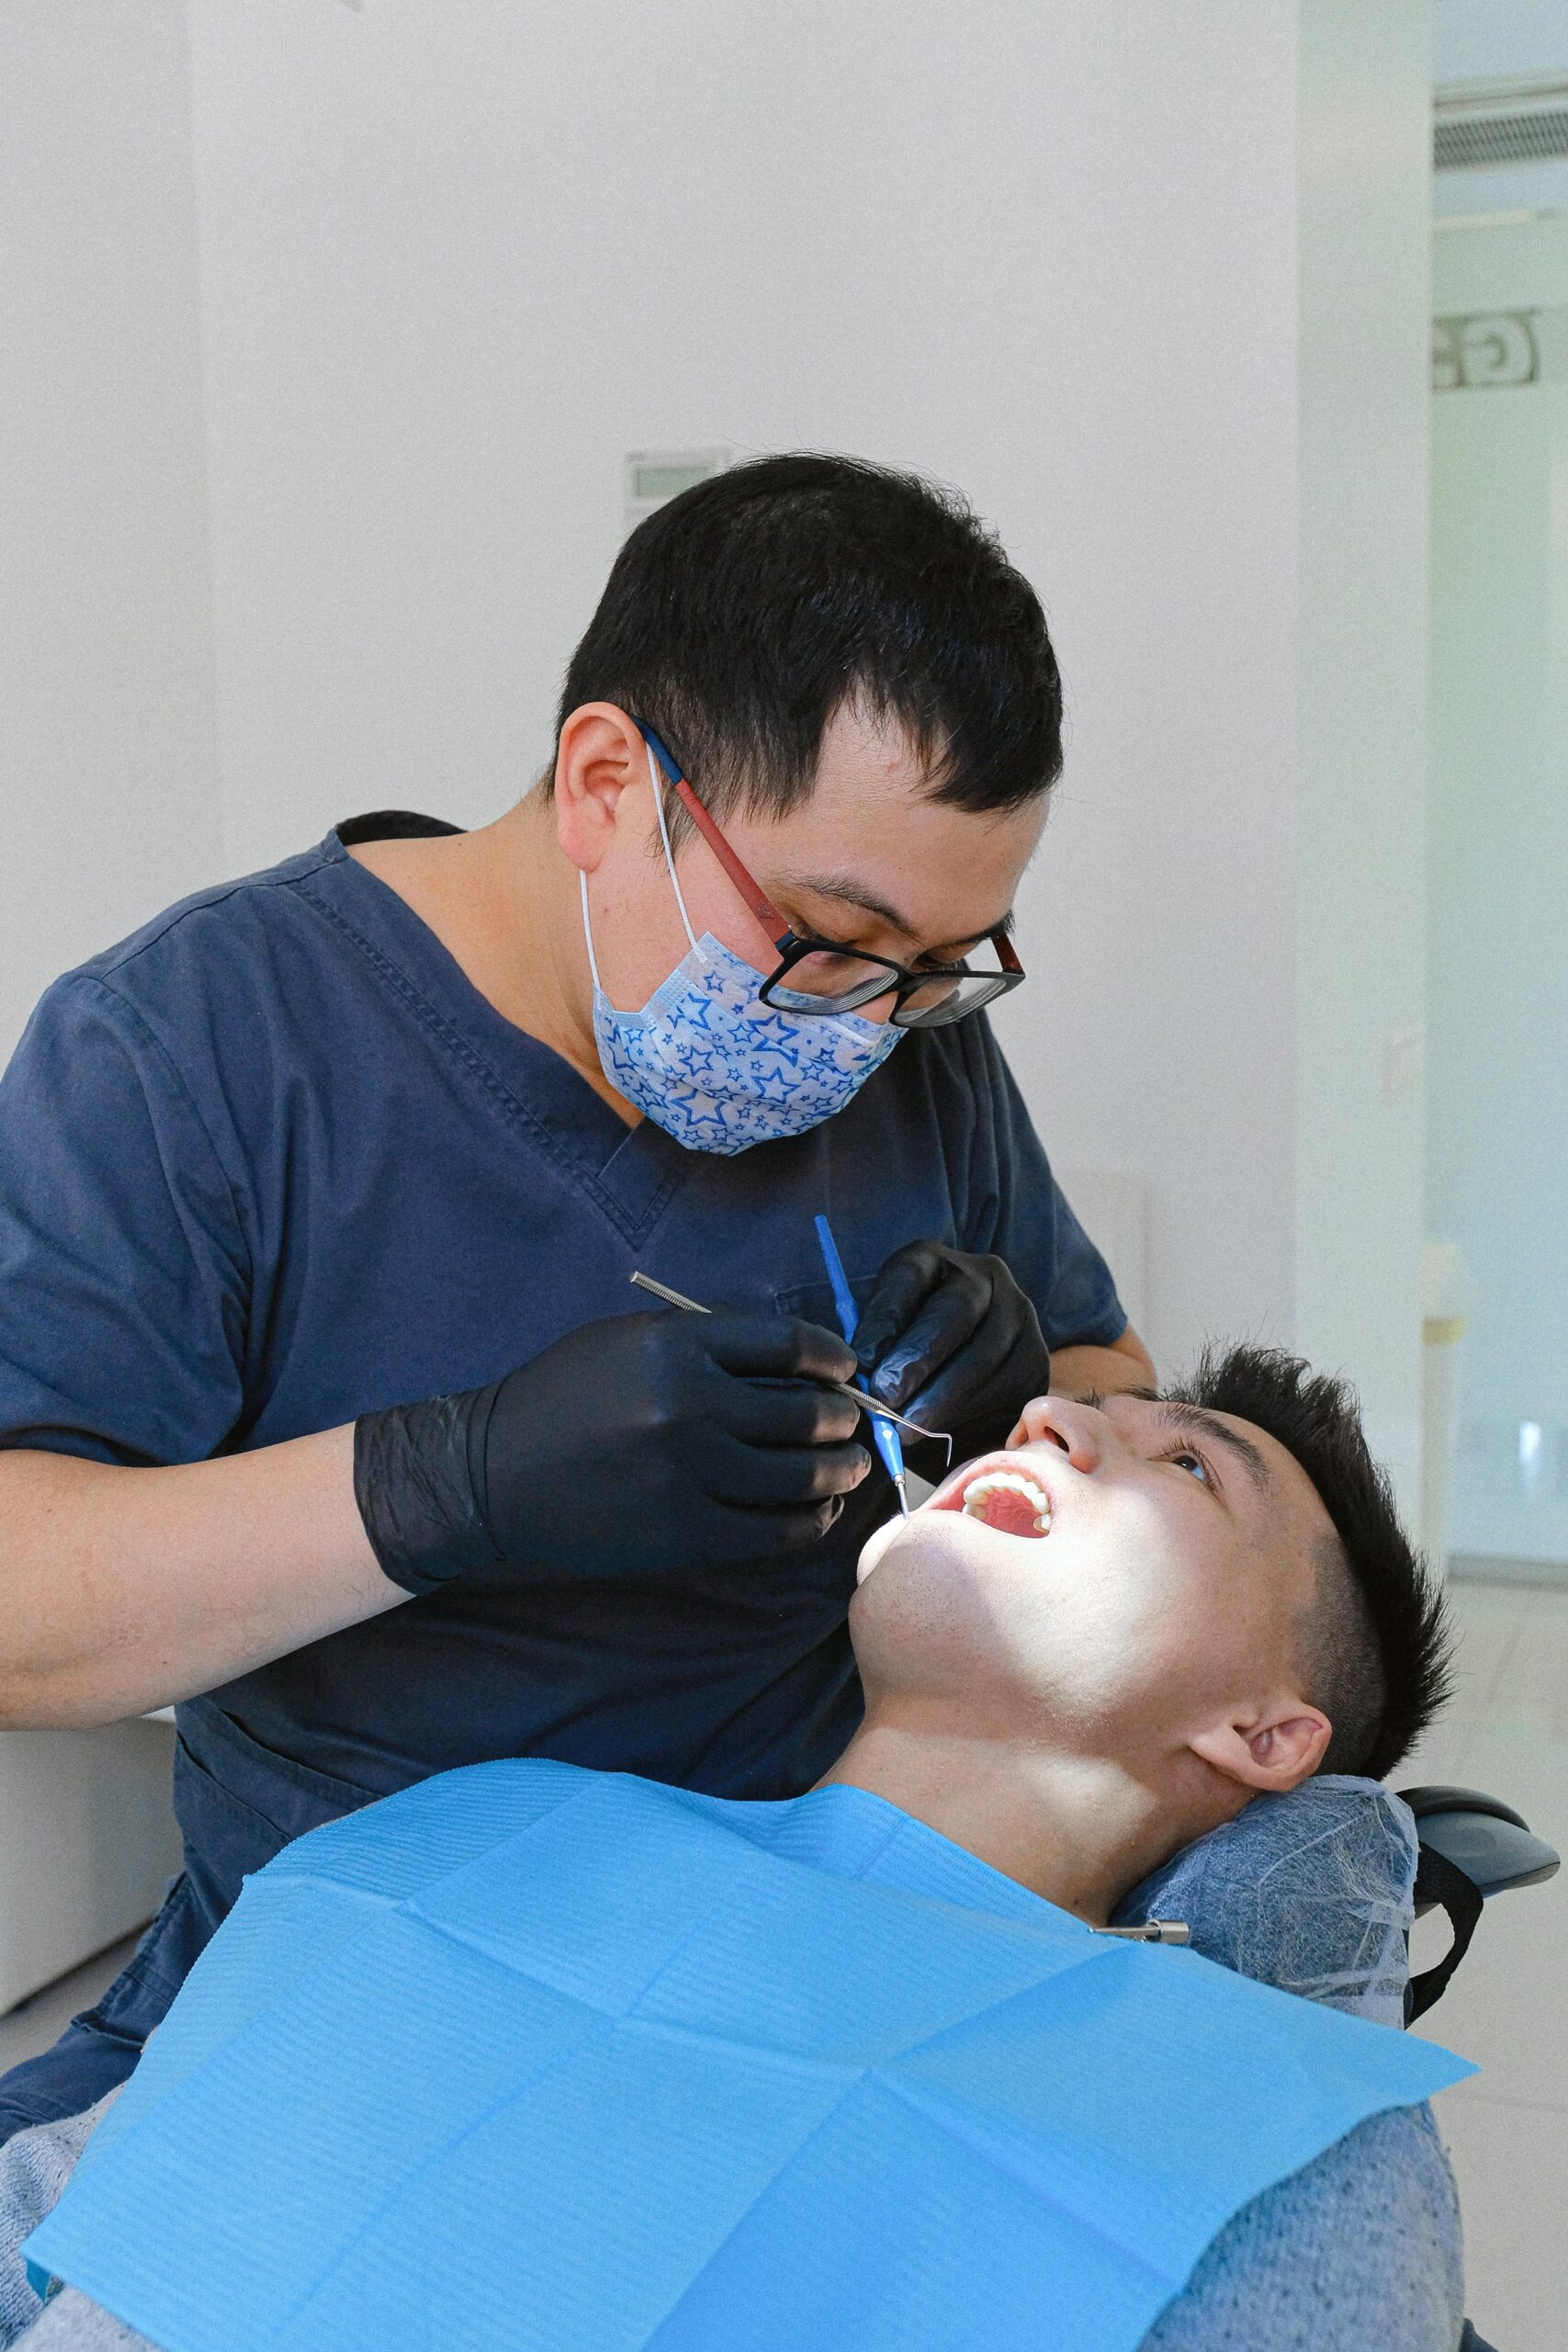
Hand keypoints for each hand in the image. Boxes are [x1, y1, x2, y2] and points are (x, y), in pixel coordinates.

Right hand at [354, 1309, 869, 1589]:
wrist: (492, 1474)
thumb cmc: (562, 1396)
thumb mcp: (628, 1340)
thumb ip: (708, 1342)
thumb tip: (798, 1359)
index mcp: (676, 1346)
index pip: (789, 1343)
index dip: (832, 1355)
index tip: (844, 1368)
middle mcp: (688, 1407)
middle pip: (805, 1413)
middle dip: (843, 1419)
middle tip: (852, 1423)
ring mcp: (688, 1476)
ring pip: (800, 1477)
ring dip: (839, 1472)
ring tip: (849, 1468)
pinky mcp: (684, 1535)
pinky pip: (775, 1532)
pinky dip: (809, 1522)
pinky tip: (817, 1511)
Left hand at [850, 1241, 1050, 1438]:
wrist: (961, 1379)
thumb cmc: (908, 1357)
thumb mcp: (886, 1340)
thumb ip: (877, 1349)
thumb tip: (865, 1379)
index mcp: (934, 1260)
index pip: (910, 1276)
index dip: (885, 1320)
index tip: (864, 1361)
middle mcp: (985, 1276)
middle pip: (956, 1310)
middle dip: (917, 1358)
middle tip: (886, 1398)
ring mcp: (1018, 1314)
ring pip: (984, 1354)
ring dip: (941, 1397)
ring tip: (907, 1427)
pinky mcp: (1036, 1359)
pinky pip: (1007, 1386)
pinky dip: (971, 1412)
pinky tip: (943, 1430)